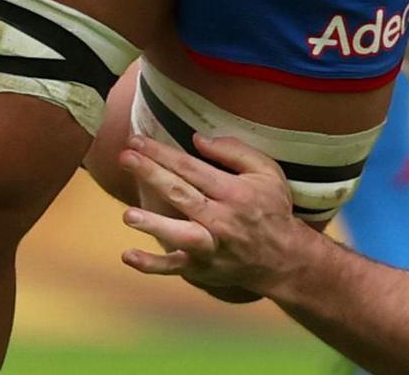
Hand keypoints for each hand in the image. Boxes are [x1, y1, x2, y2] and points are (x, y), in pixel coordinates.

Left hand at [118, 134, 312, 297]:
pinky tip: (128, 256)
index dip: (162, 153)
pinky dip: (152, 265)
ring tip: (128, 214)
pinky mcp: (202, 269)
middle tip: (125, 157)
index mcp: (234, 192)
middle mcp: (221, 219)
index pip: (191, 168)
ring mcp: (211, 247)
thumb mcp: (266, 172)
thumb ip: (234, 151)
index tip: (137, 141)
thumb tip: (197, 139)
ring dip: (153, 224)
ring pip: (179, 234)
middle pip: (181, 194)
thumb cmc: (271, 209)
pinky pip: (175, 268)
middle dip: (151, 174)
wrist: (283, 258)